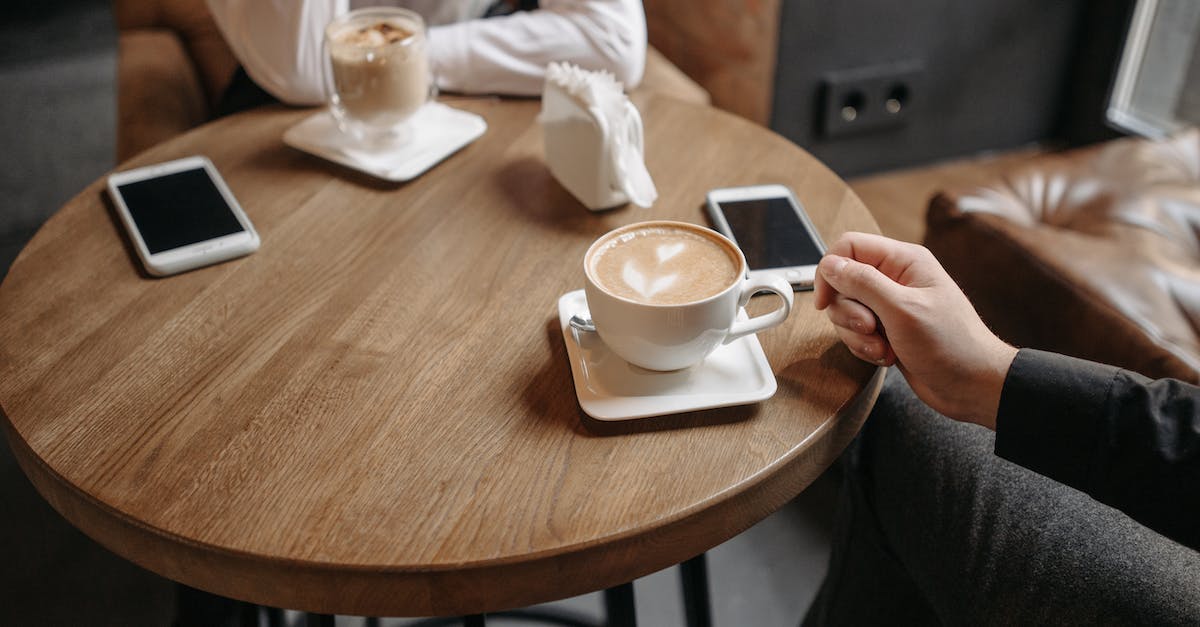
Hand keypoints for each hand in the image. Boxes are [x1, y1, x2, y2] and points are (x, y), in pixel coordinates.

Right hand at [814, 232, 1017, 428]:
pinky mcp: (887, 329)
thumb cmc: (952, 345)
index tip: (825, 301)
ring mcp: (890, 305)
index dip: (830, 272)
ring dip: (857, 335)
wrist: (972, 386)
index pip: (848, 248)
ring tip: (884, 347)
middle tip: (871, 327)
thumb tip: (829, 265)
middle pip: (842, 283)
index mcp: (903, 261)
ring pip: (846, 311)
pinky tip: (889, 356)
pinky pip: (856, 333)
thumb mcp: (903, 309)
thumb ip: (863, 283)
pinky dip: (865, 348)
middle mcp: (894, 279)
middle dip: (848, 312)